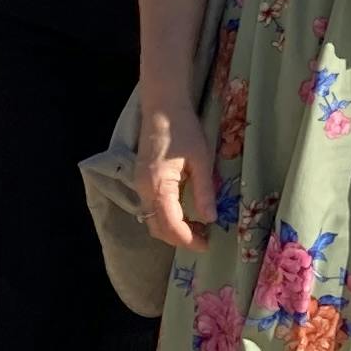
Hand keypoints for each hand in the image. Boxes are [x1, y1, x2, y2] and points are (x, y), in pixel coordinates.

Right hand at [135, 95, 218, 250]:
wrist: (163, 106)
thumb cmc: (184, 128)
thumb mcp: (201, 159)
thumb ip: (204, 191)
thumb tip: (211, 219)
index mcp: (158, 186)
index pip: (170, 225)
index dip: (188, 239)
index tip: (207, 244)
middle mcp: (144, 190)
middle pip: (157, 228)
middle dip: (179, 239)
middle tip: (204, 239)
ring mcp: (140, 185)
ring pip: (151, 220)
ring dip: (172, 229)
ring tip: (198, 228)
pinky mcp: (142, 179)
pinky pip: (150, 208)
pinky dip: (165, 217)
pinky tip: (184, 213)